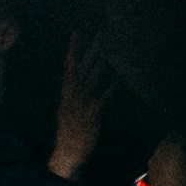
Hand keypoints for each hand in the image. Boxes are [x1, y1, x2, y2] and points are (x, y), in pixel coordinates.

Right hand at [50, 26, 113, 179]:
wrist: (68, 151)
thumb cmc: (68, 133)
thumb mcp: (66, 110)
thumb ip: (72, 96)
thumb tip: (77, 83)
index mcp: (66, 92)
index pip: (69, 65)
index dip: (73, 49)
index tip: (77, 34)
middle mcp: (74, 93)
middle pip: (84, 66)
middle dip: (92, 49)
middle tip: (100, 34)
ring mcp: (84, 101)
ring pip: (94, 76)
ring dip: (102, 61)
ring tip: (109, 47)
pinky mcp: (95, 110)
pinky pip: (106, 94)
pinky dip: (113, 84)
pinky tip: (119, 75)